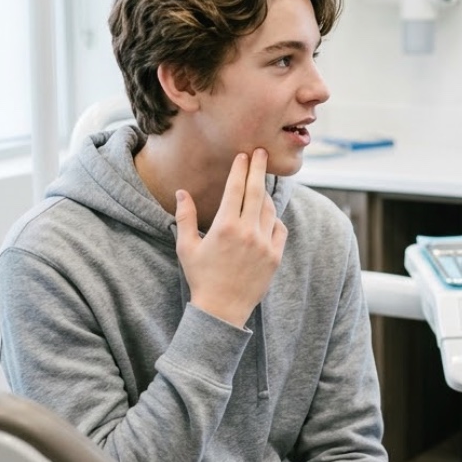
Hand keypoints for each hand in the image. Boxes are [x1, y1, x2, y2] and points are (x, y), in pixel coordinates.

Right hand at [175, 149, 287, 327]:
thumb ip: (185, 217)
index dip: (240, 169)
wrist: (222, 310)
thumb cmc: (201, 277)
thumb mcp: (186, 247)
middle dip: (259, 169)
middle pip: (257, 191)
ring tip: (260, 185)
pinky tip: (267, 214)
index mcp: (225, 227)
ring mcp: (265, 244)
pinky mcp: (276, 256)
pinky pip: (279, 228)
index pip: (235, 189)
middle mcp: (248, 232)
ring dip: (265, 194)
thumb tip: (182, 191)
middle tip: (262, 152)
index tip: (244, 155)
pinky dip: (274, 218)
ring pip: (270, 209)